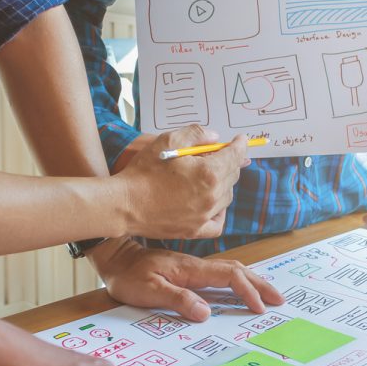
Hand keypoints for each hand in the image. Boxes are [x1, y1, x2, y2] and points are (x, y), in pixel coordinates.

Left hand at [87, 237, 284, 321]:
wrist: (114, 257)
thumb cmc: (127, 276)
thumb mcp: (147, 291)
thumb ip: (176, 299)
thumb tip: (206, 312)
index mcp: (191, 270)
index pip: (229, 277)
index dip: (247, 292)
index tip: (260, 309)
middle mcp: (197, 265)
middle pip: (238, 270)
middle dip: (260, 284)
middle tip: (279, 300)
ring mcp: (194, 267)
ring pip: (232, 270)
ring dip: (253, 281)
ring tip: (268, 295)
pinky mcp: (189, 271)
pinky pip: (221, 274)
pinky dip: (238, 280)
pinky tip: (242, 288)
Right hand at [115, 125, 247, 238]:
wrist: (124, 204)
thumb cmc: (143, 172)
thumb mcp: (167, 141)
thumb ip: (195, 134)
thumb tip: (215, 137)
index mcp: (208, 173)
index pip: (235, 156)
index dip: (240, 145)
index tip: (242, 140)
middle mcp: (212, 196)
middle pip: (232, 176)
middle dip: (230, 162)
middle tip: (222, 155)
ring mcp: (204, 216)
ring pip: (227, 197)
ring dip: (224, 184)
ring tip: (210, 176)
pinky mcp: (194, 231)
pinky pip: (218, 223)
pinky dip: (219, 212)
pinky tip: (213, 204)